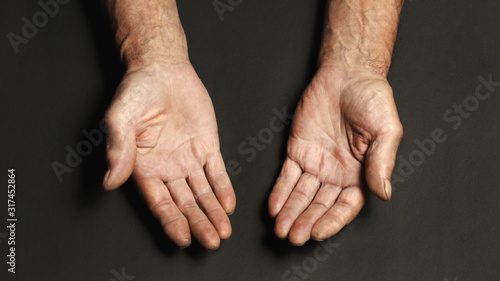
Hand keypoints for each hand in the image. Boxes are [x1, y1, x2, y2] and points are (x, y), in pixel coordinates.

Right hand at [103, 62, 235, 248]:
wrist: (161, 69)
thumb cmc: (136, 93)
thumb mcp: (120, 119)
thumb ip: (118, 150)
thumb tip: (110, 181)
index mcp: (144, 168)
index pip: (160, 202)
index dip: (171, 221)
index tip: (183, 238)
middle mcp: (167, 169)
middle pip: (185, 203)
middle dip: (198, 223)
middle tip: (212, 241)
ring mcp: (189, 159)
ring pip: (203, 192)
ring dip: (213, 212)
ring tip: (224, 231)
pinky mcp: (207, 146)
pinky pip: (217, 171)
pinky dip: (224, 187)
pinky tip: (229, 204)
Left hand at [268, 66, 402, 244]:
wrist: (347, 74)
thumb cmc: (372, 100)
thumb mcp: (386, 130)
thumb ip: (382, 162)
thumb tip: (384, 192)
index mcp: (361, 174)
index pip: (345, 206)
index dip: (332, 220)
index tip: (318, 232)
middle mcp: (337, 174)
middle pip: (319, 205)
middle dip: (306, 221)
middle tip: (293, 236)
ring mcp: (316, 164)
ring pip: (301, 195)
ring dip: (290, 212)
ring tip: (280, 228)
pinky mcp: (298, 151)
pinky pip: (287, 176)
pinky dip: (279, 191)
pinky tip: (274, 206)